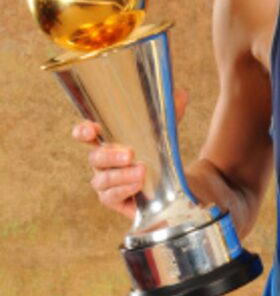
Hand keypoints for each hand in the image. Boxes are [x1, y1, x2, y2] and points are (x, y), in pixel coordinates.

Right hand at [71, 89, 188, 218]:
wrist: (172, 182)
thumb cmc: (158, 152)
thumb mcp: (165, 130)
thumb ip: (170, 111)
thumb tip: (179, 95)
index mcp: (108, 140)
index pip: (86, 134)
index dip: (84, 131)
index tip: (93, 129)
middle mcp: (102, 162)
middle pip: (94, 158)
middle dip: (110, 155)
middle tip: (130, 154)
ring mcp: (105, 182)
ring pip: (101, 180)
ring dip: (121, 175)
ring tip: (141, 172)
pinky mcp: (113, 200)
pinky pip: (109, 197)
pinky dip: (124, 190)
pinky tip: (138, 185)